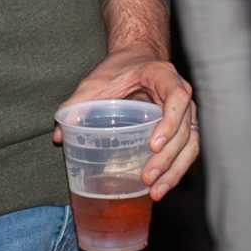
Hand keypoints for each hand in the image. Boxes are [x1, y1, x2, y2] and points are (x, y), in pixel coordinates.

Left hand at [58, 49, 199, 196]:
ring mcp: (186, 112)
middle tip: (147, 177)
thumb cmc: (119, 69)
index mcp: (164, 76)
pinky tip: (160, 187)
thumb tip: (60, 134)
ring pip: (190, 144)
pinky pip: (187, 151)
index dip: (170, 122)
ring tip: (156, 191)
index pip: (178, 97)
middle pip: (185, 129)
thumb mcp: (96, 81)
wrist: (136, 59)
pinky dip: (176, 170)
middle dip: (168, 158)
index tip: (153, 145)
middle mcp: (181, 93)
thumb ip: (78, 103)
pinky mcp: (183, 127)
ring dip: (175, 171)